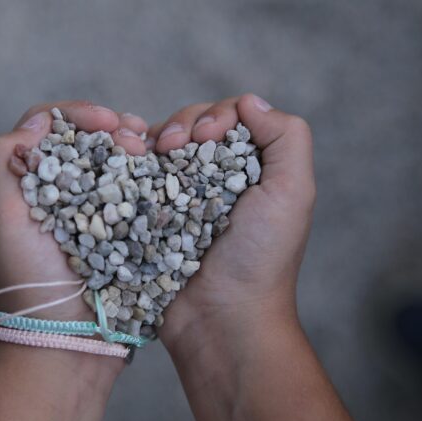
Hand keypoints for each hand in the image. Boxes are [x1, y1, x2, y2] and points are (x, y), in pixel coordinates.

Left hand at [0, 101, 148, 320]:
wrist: (66, 334)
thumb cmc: (27, 278)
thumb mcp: (0, 216)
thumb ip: (3, 160)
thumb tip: (37, 122)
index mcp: (29, 182)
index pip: (50, 127)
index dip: (78, 115)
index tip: (107, 121)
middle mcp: (61, 190)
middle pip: (88, 140)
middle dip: (113, 127)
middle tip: (136, 135)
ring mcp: (94, 208)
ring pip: (114, 161)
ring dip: (134, 146)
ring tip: (152, 146)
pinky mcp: (121, 228)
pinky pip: (136, 191)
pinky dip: (149, 173)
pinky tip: (162, 167)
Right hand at [149, 94, 315, 349]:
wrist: (221, 318)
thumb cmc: (262, 258)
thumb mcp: (293, 193)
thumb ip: (286, 137)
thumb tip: (249, 101)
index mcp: (251, 169)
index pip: (228, 118)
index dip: (213, 117)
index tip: (205, 137)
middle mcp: (216, 179)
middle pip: (191, 127)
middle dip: (181, 126)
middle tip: (170, 147)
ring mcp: (180, 198)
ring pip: (160, 149)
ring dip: (151, 144)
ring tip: (146, 155)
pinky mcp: (150, 218)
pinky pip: (136, 180)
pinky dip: (130, 167)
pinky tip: (128, 166)